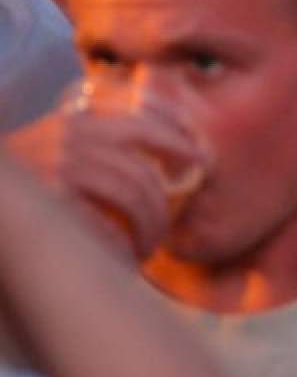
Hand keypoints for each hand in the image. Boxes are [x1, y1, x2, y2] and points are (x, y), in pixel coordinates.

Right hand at [11, 84, 208, 258]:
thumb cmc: (16, 174)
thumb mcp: (47, 139)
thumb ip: (89, 132)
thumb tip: (157, 147)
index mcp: (73, 117)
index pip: (142, 116)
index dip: (177, 134)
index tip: (200, 157)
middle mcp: (69, 136)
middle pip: (144, 161)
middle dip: (167, 195)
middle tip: (172, 221)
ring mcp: (58, 167)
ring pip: (134, 194)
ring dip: (150, 227)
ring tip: (147, 248)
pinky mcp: (50, 202)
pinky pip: (103, 227)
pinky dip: (120, 246)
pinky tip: (124, 261)